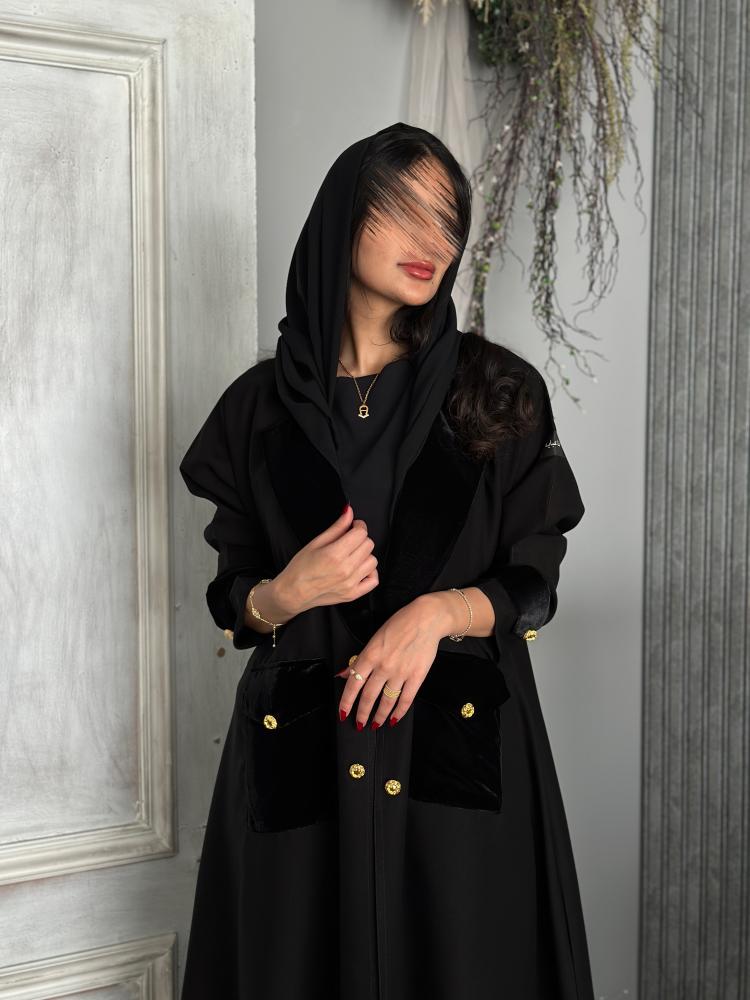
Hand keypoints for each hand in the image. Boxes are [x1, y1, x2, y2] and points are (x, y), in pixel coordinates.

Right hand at [277, 503, 378, 615]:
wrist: (293, 592)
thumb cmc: (300, 569)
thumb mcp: (316, 543)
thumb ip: (336, 527)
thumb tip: (348, 513)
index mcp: (335, 554)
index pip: (361, 533)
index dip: (358, 526)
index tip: (354, 526)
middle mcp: (345, 569)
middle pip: (368, 545)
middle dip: (360, 539)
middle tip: (350, 540)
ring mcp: (350, 583)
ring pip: (373, 561)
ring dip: (365, 555)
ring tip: (352, 556)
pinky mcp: (353, 594)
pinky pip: (373, 580)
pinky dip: (370, 572)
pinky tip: (359, 569)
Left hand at [335, 594, 443, 729]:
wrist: (426, 618)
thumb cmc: (399, 624)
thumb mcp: (374, 638)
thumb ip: (359, 658)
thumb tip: (344, 673)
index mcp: (370, 654)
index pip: (353, 683)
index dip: (346, 701)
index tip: (343, 712)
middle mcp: (383, 665)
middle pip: (369, 696)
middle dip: (362, 713)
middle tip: (359, 724)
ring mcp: (401, 672)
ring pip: (386, 701)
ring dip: (379, 716)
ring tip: (375, 725)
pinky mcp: (417, 676)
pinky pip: (406, 699)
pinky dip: (399, 712)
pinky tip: (394, 719)